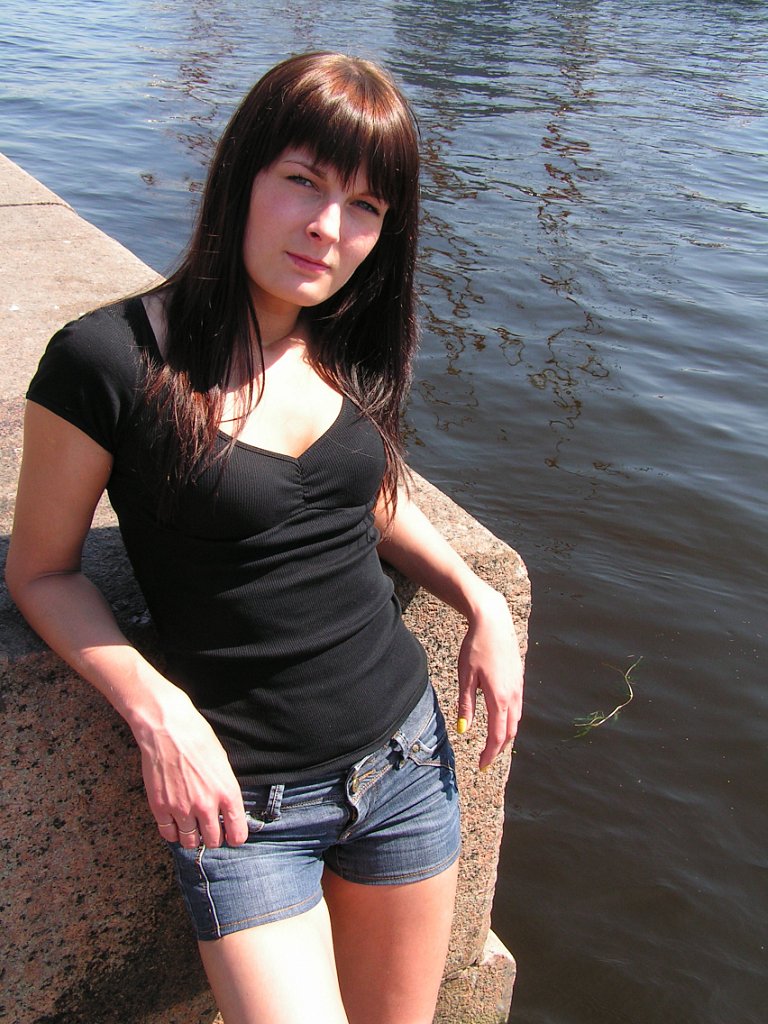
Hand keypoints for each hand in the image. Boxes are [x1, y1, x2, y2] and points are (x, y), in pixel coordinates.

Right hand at [134, 689, 247, 848]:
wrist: (168, 728)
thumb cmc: (199, 739)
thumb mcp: (223, 763)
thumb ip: (226, 790)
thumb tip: (227, 811)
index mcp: (227, 793)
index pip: (238, 834)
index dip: (235, 837)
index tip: (231, 834)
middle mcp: (206, 805)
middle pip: (213, 841)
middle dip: (214, 837)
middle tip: (210, 829)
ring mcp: (182, 808)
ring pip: (190, 842)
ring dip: (193, 838)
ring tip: (192, 827)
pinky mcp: (160, 807)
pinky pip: (168, 834)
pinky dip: (173, 833)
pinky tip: (175, 823)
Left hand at [456, 587, 523, 770]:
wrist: (494, 622)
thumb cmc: (476, 647)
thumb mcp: (465, 676)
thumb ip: (466, 705)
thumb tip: (464, 730)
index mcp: (500, 698)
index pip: (498, 736)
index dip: (490, 754)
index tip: (481, 766)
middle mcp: (513, 695)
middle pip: (510, 731)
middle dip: (499, 748)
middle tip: (486, 758)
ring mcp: (519, 687)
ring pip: (516, 719)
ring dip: (506, 734)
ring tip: (493, 743)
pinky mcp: (519, 678)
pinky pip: (518, 707)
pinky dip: (510, 719)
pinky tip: (502, 718)